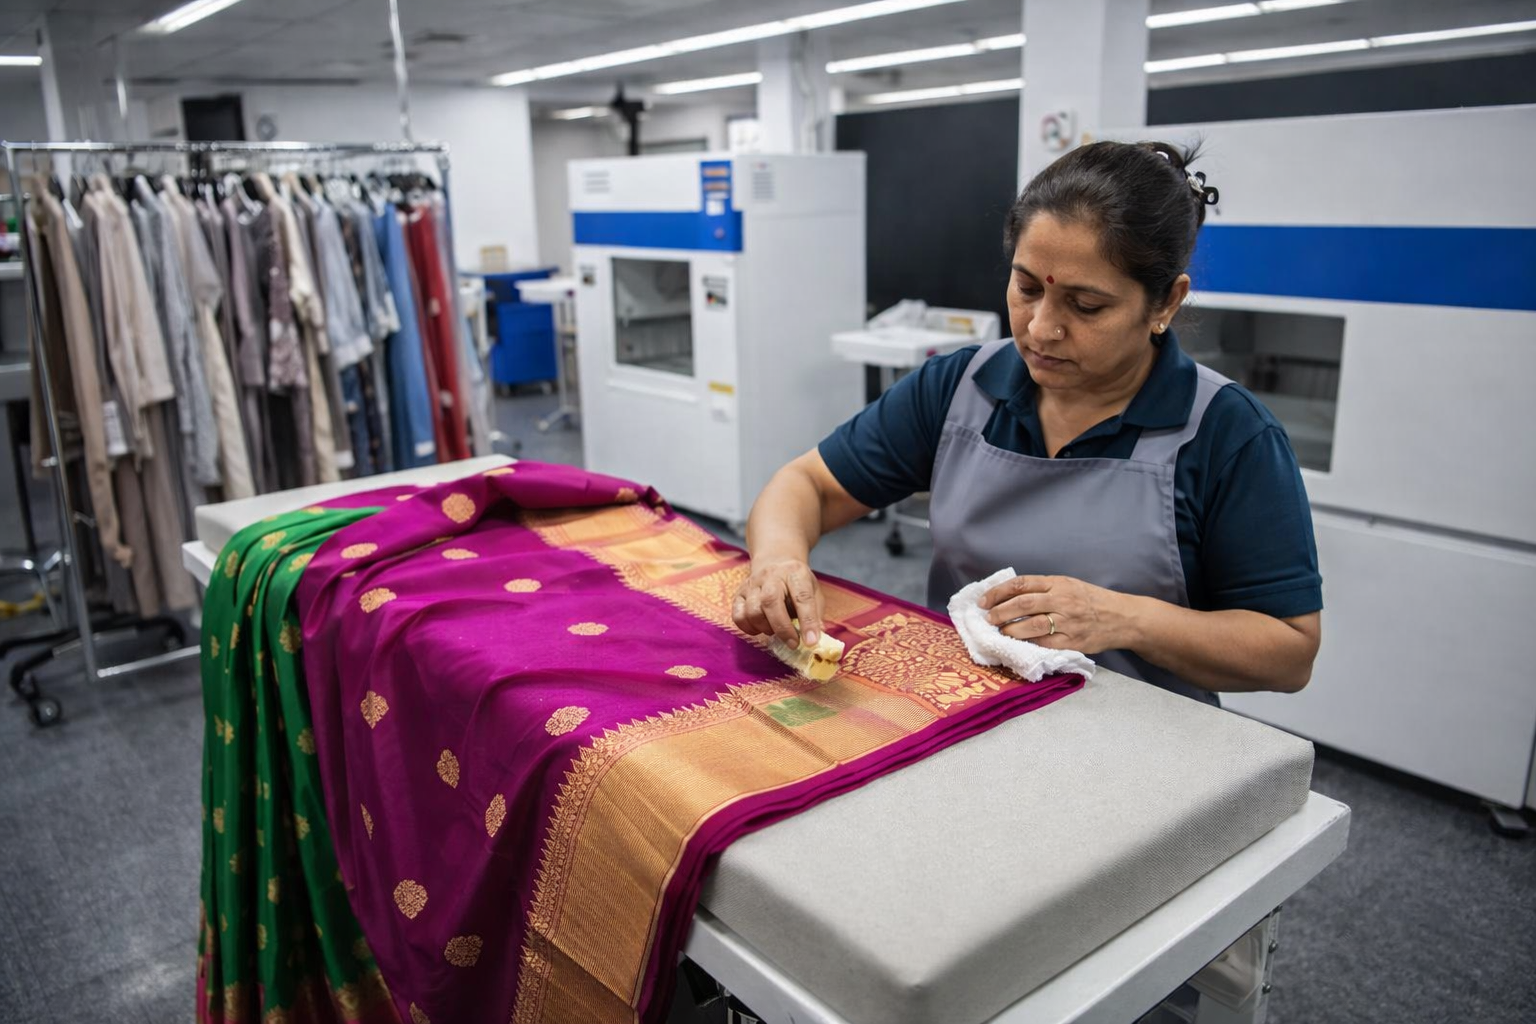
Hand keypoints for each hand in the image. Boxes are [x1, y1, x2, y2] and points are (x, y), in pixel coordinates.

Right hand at [732, 557, 824, 647]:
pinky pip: (738, 616)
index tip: (811, 641)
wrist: (774, 562)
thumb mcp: (813, 591)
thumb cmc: (796, 582)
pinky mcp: (739, 594)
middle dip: (782, 628)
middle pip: (770, 602)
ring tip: (775, 630)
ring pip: (752, 611)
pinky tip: (760, 628)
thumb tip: (814, 639)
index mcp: (795, 573)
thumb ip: (816, 614)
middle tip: (793, 644)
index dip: (807, 621)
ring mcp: (752, 584)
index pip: (802, 597)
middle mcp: (771, 576)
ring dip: (765, 628)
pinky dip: (749, 628)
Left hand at [977, 574, 1136, 654]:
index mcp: (1058, 582)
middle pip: (1022, 604)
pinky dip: (1028, 645)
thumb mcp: (1069, 585)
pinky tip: (1017, 645)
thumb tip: (1009, 596)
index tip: (983, 601)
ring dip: (1010, 630)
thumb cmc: (1092, 600)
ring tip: (999, 633)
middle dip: (999, 612)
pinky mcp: (1073, 641)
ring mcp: (1067, 622)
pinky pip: (1044, 644)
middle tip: (987, 619)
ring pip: (1031, 626)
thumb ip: (1043, 588)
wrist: (1123, 617)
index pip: (1021, 584)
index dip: (998, 592)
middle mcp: (1061, 600)